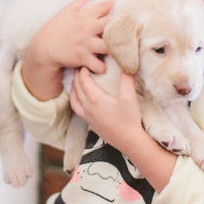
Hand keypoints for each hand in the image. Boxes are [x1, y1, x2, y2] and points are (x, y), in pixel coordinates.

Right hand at [22, 0, 112, 99]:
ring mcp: (87, 44)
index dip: (117, 9)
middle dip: (121, 28)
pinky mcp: (83, 58)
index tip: (121, 14)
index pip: (107, 6)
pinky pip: (100, 66)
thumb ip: (82, 1)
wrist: (43, 48)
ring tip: (116, 52)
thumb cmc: (55, 29)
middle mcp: (88, 28)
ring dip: (116, 49)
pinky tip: (101, 65)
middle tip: (124, 34)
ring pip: (111, 46)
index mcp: (85, 15)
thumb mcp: (66, 11)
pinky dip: (102, 67)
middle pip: (114, 24)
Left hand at [71, 68, 177, 191]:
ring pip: (74, 99)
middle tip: (79, 66)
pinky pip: (77, 108)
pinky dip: (75, 100)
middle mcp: (88, 107)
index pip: (83, 80)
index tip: (85, 62)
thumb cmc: (130, 120)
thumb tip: (127, 64)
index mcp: (95, 99)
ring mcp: (87, 117)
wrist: (129, 141)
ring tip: (76, 80)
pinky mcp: (90, 124)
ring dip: (73, 88)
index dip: (83, 70)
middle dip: (77, 76)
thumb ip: (127, 79)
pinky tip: (80, 98)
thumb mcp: (129, 97)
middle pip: (77, 88)